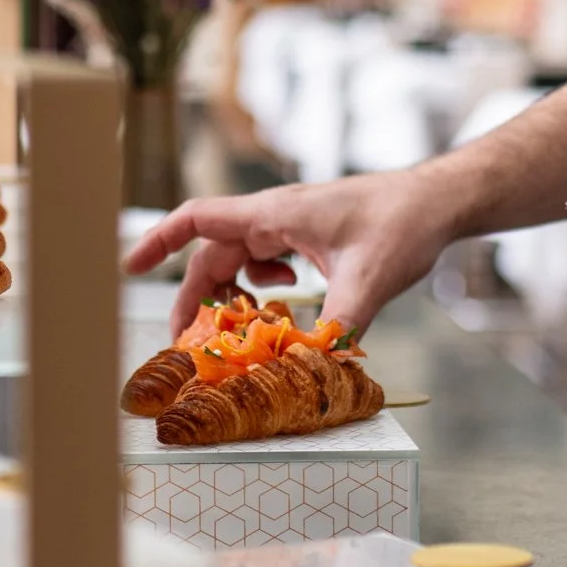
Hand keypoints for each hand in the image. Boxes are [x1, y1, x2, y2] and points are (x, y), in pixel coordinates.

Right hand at [120, 56, 566, 339]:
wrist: (439, 201)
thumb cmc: (403, 224)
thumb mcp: (370, 278)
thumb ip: (339, 324)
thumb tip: (314, 365)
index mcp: (274, 213)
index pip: (198, 220)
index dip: (158, 242)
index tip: (127, 266)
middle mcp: (276, 216)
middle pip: (215, 255)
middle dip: (196, 298)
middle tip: (188, 344)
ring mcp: (293, 226)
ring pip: (242, 262)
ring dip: (233, 295)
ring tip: (238, 331)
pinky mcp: (311, 238)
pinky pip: (269, 262)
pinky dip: (265, 287)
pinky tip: (289, 303)